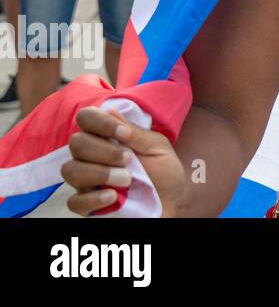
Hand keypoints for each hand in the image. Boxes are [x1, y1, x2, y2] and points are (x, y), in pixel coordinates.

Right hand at [62, 106, 185, 216]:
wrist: (170, 203)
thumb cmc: (164, 172)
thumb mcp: (157, 148)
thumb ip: (134, 132)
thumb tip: (109, 111)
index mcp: (107, 137)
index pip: (86, 118)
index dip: (100, 122)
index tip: (124, 134)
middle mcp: (91, 156)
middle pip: (76, 143)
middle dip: (104, 151)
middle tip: (128, 160)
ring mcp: (86, 181)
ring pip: (70, 170)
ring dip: (100, 173)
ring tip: (126, 180)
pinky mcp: (86, 205)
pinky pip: (74, 201)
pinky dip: (93, 199)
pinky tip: (113, 197)